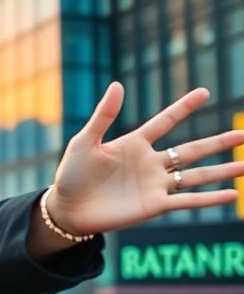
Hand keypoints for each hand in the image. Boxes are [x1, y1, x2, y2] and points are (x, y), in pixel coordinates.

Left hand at [45, 84, 243, 235]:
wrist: (67, 208)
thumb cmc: (71, 174)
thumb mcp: (85, 141)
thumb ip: (103, 116)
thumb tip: (117, 84)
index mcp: (134, 144)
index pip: (164, 121)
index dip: (183, 108)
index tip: (204, 92)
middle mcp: (150, 163)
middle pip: (191, 150)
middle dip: (217, 142)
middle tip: (243, 134)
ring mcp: (155, 185)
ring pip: (195, 175)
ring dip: (222, 170)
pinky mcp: (154, 205)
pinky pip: (187, 201)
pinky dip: (209, 198)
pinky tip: (232, 194)